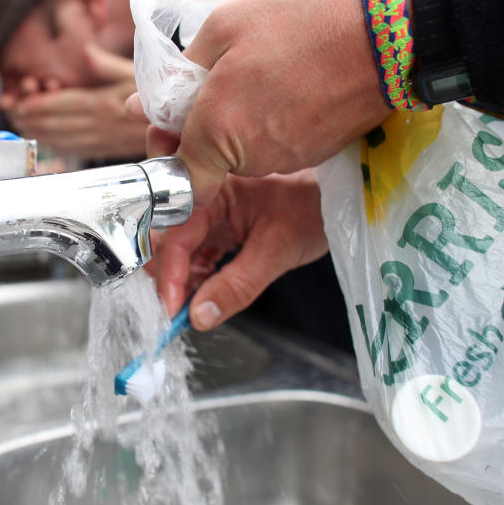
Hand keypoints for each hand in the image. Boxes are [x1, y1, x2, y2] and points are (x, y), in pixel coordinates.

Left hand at [3, 44, 148, 159]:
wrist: (181, 125)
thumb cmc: (162, 92)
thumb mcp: (138, 72)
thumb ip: (107, 65)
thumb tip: (86, 52)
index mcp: (105, 103)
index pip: (64, 105)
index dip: (39, 104)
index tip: (19, 101)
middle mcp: (101, 125)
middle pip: (57, 125)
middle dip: (31, 120)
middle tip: (11, 112)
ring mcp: (103, 141)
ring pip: (62, 140)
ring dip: (38, 133)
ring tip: (21, 125)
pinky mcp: (107, 151)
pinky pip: (75, 151)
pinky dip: (55, 146)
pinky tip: (44, 140)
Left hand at [130, 0, 391, 205]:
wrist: (391, 31)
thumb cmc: (303, 19)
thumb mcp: (224, 26)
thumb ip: (179, 73)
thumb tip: (140, 106)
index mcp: (216, 130)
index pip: (178, 174)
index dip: (168, 148)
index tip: (170, 118)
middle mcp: (250, 158)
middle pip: (209, 157)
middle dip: (203, 124)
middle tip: (215, 75)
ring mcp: (287, 159)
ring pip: (244, 150)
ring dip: (240, 118)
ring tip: (260, 69)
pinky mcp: (316, 153)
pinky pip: (277, 142)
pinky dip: (274, 118)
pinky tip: (288, 80)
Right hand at [149, 169, 327, 330]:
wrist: (335, 199)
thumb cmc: (313, 208)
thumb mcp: (277, 250)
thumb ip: (237, 285)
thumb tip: (200, 316)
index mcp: (214, 188)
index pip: (176, 234)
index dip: (169, 274)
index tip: (170, 309)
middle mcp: (206, 198)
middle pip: (169, 241)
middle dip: (169, 278)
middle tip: (177, 312)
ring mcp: (212, 214)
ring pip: (180, 252)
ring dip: (181, 282)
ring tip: (190, 308)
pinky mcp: (220, 229)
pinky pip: (197, 255)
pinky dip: (196, 279)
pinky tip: (203, 296)